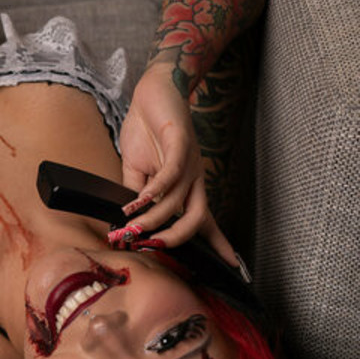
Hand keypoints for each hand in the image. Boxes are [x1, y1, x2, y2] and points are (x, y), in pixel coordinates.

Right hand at [111, 63, 238, 265]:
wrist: (153, 91)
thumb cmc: (147, 129)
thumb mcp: (136, 169)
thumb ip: (135, 194)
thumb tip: (127, 220)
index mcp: (187, 186)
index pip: (204, 221)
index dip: (218, 244)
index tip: (232, 267)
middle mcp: (194, 178)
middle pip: (196, 219)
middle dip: (174, 239)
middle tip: (150, 247)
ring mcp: (189, 162)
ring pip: (175, 201)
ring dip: (151, 219)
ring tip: (130, 227)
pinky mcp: (180, 142)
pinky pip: (171, 174)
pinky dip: (152, 191)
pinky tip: (138, 201)